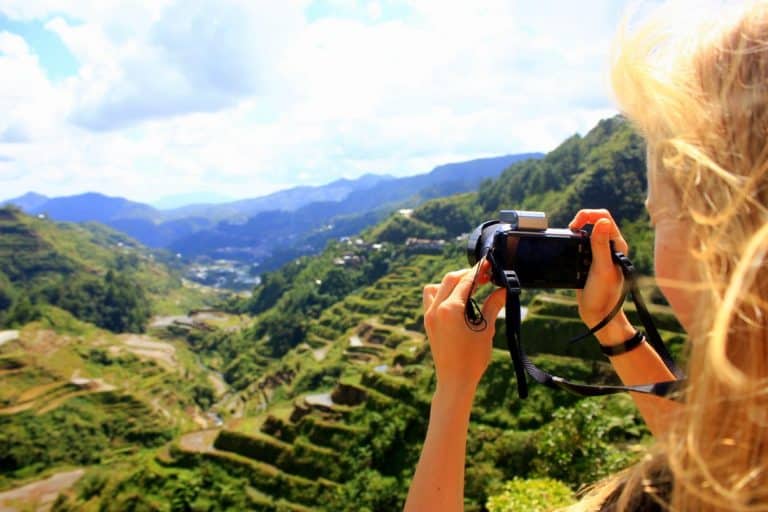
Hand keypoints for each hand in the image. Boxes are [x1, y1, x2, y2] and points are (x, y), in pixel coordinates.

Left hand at [422, 261, 506, 393]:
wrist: (454, 381)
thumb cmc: (473, 359)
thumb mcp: (486, 330)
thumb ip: (493, 306)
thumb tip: (503, 290)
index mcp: (450, 309)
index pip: (465, 281)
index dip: (479, 271)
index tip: (490, 265)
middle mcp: (435, 309)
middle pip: (450, 279)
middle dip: (467, 274)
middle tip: (485, 276)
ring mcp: (429, 315)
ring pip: (436, 287)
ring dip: (452, 282)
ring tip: (470, 287)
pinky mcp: (428, 322)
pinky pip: (430, 299)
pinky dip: (442, 293)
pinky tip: (458, 300)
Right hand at [569, 209, 630, 330]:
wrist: (598, 315)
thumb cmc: (604, 295)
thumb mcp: (601, 269)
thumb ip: (601, 245)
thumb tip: (602, 221)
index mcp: (616, 245)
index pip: (604, 218)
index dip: (589, 216)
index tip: (575, 225)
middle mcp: (609, 247)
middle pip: (594, 221)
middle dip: (580, 221)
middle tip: (570, 231)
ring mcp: (598, 254)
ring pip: (586, 233)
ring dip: (575, 233)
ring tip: (568, 241)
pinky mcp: (588, 261)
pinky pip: (579, 245)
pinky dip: (572, 243)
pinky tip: (568, 251)